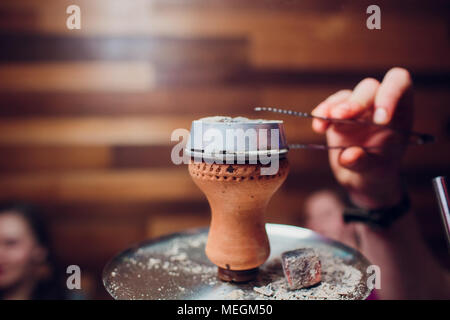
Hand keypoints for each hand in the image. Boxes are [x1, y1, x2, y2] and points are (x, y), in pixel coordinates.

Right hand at [311, 68, 413, 208]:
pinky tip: (318, 126)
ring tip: (323, 122)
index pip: (399, 83)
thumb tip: (349, 155)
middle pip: (369, 88)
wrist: (360, 178)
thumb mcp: (376, 172)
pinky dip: (322, 113)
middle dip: (356, 101)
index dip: (390, 93)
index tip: (380, 119)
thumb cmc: (376, 172)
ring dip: (334, 106)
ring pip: (346, 96)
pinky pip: (329, 106)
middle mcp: (377, 104)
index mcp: (399, 111)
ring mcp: (356, 108)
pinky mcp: (337, 115)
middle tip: (341, 116)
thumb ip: (365, 163)